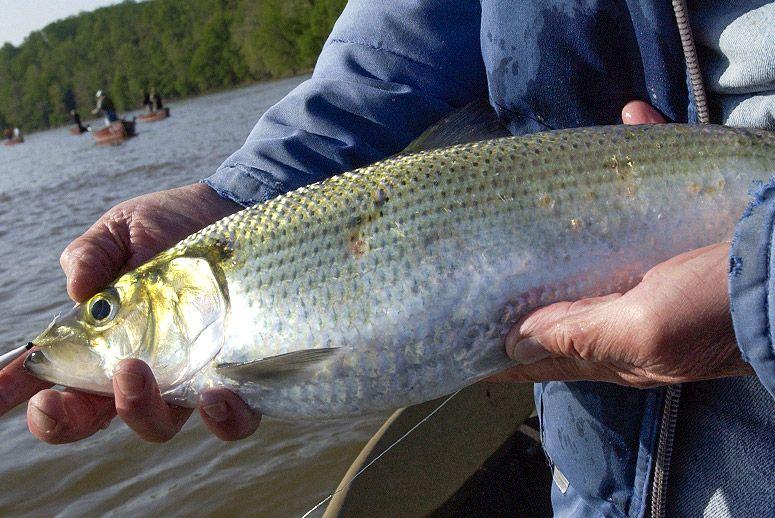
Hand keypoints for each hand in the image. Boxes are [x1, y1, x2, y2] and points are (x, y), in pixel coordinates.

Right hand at [0, 183, 261, 442]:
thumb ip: (91, 256)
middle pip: (101, 417)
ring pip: (161, 424)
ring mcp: (192, 376)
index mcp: (106, 343)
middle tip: (79, 390)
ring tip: (141, 374)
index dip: (23, 394)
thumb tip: (78, 290)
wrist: (232, 211)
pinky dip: (224, 419)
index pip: (57, 380)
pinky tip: (218, 394)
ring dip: (143, 413)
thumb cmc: (171, 226)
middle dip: (74, 418)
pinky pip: (237, 418)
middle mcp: (146, 369)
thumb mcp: (122, 231)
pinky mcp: (241, 375)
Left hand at [491, 102, 752, 386]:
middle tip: (483, 253)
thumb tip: (514, 343)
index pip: (544, 355)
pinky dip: (639, 157)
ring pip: (598, 245)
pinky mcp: (682, 236)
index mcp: (618, 348)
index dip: (502, 348)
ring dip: (569, 219)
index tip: (458, 330)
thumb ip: (580, 335)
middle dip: (525, 280)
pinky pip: (650, 193)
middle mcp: (630, 316)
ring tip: (533, 198)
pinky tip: (635, 118)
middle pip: (562, 299)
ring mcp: (654, 275)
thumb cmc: (720, 303)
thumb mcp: (644, 329)